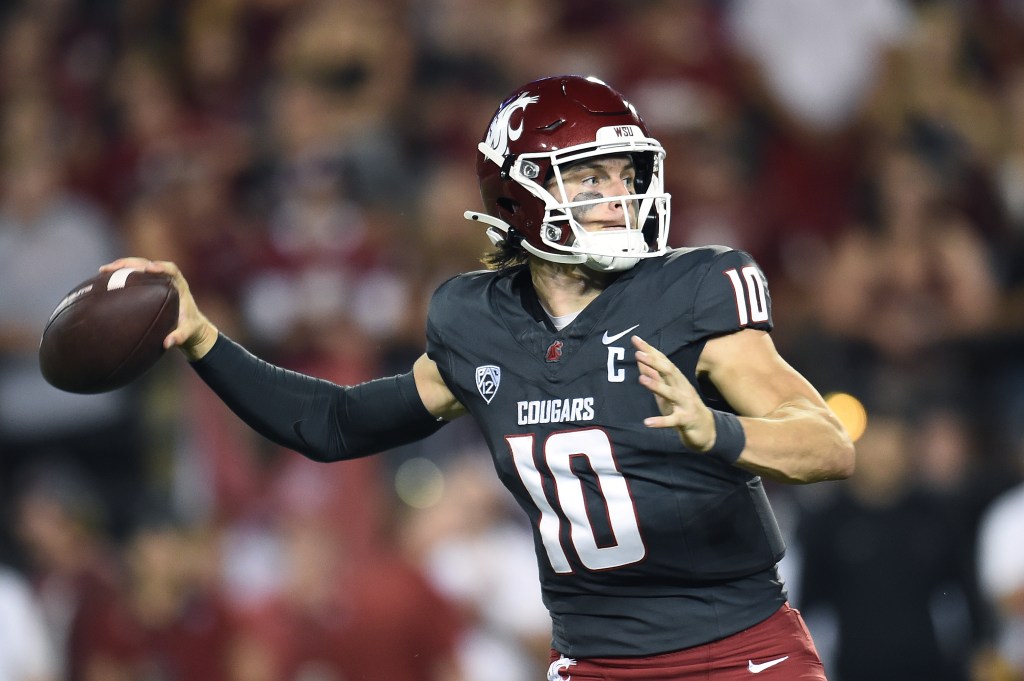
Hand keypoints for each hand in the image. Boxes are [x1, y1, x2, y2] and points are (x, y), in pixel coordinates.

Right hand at [99, 258, 218, 360]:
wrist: (190, 326)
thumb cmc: (190, 328)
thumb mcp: (187, 333)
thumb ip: (179, 337)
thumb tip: (167, 343)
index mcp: (179, 286)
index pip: (172, 269)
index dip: (161, 267)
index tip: (149, 268)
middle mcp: (167, 280)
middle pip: (147, 264)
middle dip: (130, 264)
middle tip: (112, 268)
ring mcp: (156, 281)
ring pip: (137, 267)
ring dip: (121, 267)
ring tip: (103, 271)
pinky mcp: (148, 286)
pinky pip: (133, 276)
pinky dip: (119, 276)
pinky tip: (103, 280)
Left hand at [633, 335, 715, 451]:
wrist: (706, 430)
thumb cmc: (682, 408)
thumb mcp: (666, 392)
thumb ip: (654, 377)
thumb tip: (641, 360)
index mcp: (677, 380)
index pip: (663, 361)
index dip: (650, 350)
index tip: (636, 339)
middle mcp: (682, 388)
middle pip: (669, 372)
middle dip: (654, 362)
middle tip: (638, 354)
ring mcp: (685, 404)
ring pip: (671, 393)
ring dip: (656, 386)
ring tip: (641, 379)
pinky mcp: (685, 420)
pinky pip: (672, 421)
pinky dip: (660, 422)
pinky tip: (647, 422)